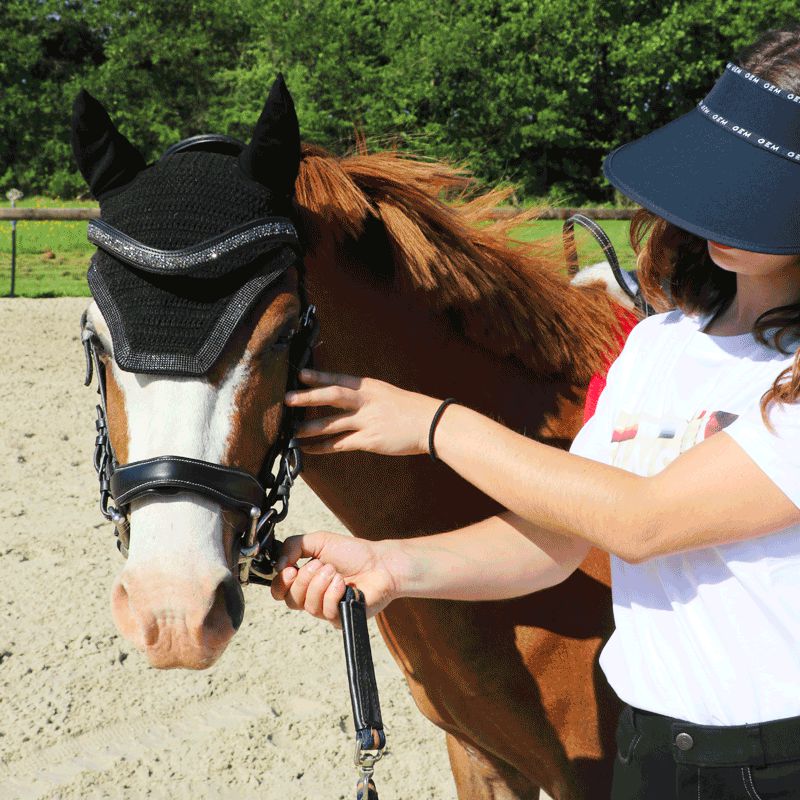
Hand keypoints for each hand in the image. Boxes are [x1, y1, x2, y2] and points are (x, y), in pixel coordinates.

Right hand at [270, 531, 402, 626]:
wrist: (380, 563)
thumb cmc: (353, 553)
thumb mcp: (319, 540)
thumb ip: (293, 546)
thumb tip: (277, 565)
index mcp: (305, 580)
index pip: (280, 591)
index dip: (280, 583)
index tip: (291, 568)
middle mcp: (313, 597)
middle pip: (291, 600)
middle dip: (305, 579)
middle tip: (322, 565)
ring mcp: (326, 609)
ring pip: (308, 606)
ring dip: (321, 584)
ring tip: (336, 572)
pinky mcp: (340, 618)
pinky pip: (326, 612)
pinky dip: (334, 594)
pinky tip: (344, 585)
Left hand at [285, 369, 441, 455]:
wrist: (432, 424)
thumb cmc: (410, 410)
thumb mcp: (387, 394)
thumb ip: (366, 397)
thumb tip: (346, 401)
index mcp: (370, 387)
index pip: (339, 379)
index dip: (319, 376)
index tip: (300, 374)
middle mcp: (366, 401)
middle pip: (332, 396)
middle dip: (308, 397)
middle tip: (287, 399)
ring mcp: (368, 421)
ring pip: (332, 423)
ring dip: (310, 428)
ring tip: (292, 432)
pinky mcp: (370, 440)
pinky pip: (340, 444)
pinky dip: (323, 447)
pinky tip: (310, 449)